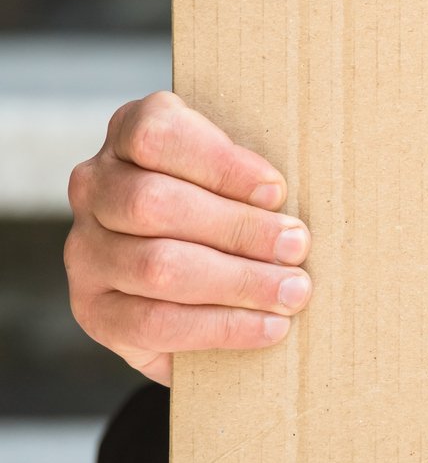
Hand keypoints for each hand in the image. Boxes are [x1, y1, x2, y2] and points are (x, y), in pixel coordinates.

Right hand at [65, 92, 310, 384]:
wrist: (194, 280)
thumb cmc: (233, 207)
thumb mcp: (239, 175)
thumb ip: (254, 178)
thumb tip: (306, 204)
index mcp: (129, 135)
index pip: (155, 135)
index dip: (219, 163)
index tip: (276, 190)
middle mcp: (95, 187)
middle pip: (154, 203)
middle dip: (239, 228)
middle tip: (298, 246)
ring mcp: (86, 250)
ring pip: (156, 265)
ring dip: (237, 281)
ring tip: (293, 291)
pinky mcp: (95, 309)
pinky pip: (153, 322)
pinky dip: (220, 327)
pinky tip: (268, 327)